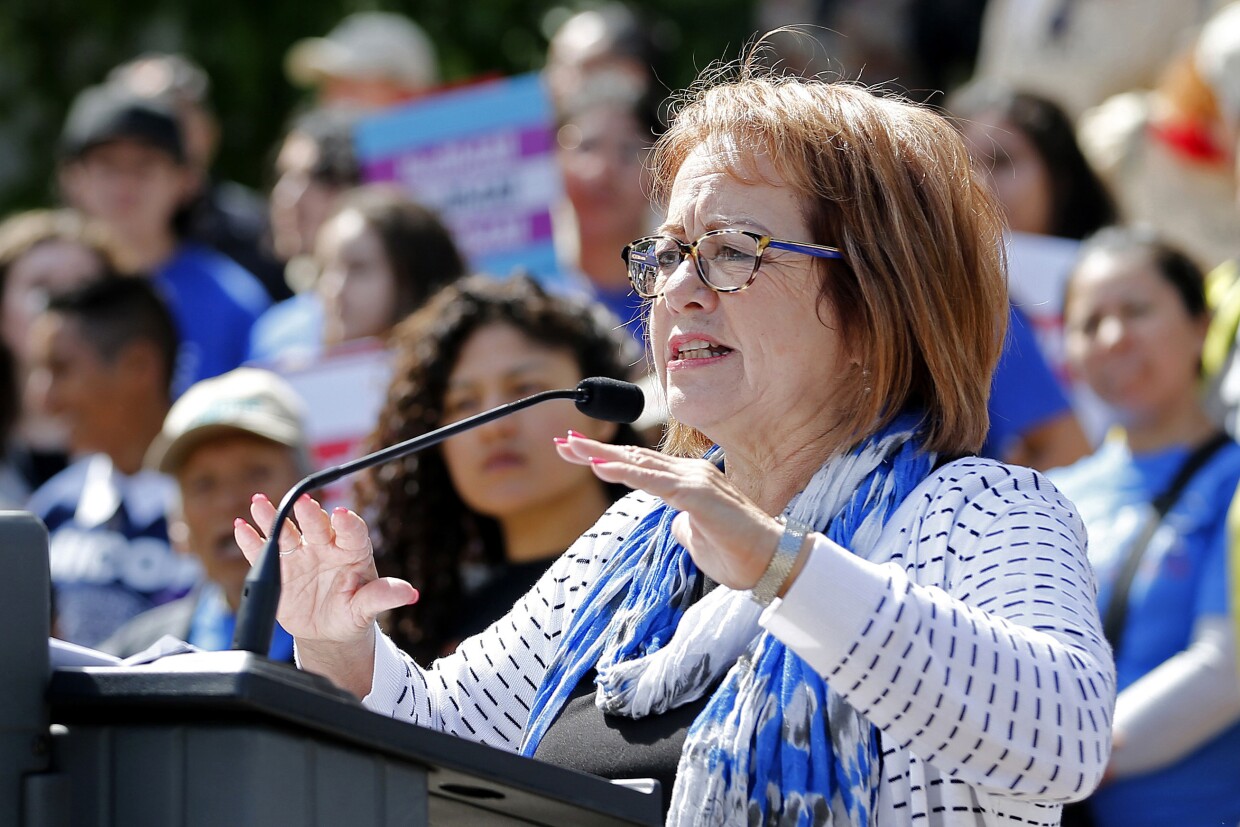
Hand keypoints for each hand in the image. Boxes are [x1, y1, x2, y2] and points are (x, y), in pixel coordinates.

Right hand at [234, 493, 417, 648]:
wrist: (328, 631)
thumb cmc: (353, 613)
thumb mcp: (368, 608)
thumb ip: (384, 596)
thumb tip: (410, 593)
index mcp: (352, 551)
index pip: (352, 532)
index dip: (348, 523)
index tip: (342, 515)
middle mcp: (325, 546)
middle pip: (317, 526)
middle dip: (309, 514)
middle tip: (302, 502)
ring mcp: (300, 555)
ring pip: (286, 532)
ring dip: (272, 517)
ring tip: (258, 503)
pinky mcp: (278, 569)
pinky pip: (263, 551)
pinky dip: (251, 540)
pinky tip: (241, 527)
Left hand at [555, 432, 784, 589]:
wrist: (772, 565)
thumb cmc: (738, 555)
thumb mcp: (698, 541)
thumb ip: (683, 527)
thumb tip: (675, 526)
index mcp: (689, 482)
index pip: (642, 465)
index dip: (610, 457)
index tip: (578, 451)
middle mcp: (690, 473)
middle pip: (635, 457)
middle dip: (595, 449)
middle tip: (562, 441)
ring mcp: (694, 481)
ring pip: (639, 463)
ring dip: (602, 455)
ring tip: (571, 447)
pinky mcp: (697, 494)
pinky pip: (653, 481)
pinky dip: (625, 471)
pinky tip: (601, 466)